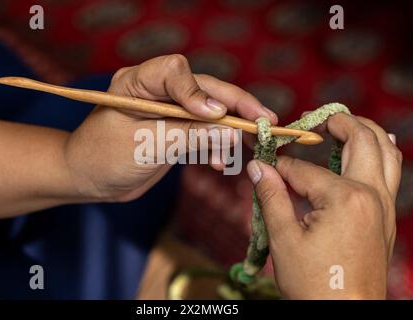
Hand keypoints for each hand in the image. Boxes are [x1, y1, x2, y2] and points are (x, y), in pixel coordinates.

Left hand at [65, 54, 276, 201]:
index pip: (175, 70)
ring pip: (210, 111)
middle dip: (237, 106)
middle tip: (266, 122)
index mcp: (137, 83)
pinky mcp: (176, 128)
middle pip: (204, 89)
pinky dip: (217, 145)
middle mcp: (156, 90)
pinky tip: (221, 162)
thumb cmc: (104, 158)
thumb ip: (189, 134)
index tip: (217, 115)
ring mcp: (169, 109)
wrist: (89, 179)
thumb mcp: (145, 146)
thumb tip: (232, 129)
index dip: (199, 90)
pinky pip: (204, 131)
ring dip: (232, 129)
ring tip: (253, 145)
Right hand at [246, 113, 401, 298]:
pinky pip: (391, 172)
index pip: (304, 169)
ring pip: (386, 150)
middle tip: (314, 119)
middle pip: (360, 139)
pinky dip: (379, 154)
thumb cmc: (313, 283)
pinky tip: (367, 150)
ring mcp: (384, 206)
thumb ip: (271, 196)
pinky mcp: (387, 218)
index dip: (278, 167)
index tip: (263, 166)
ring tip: (342, 125)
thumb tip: (257, 167)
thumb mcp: (283, 239)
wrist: (345, 315)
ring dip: (365, 131)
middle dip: (337, 122)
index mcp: (344, 198)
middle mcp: (371, 194)